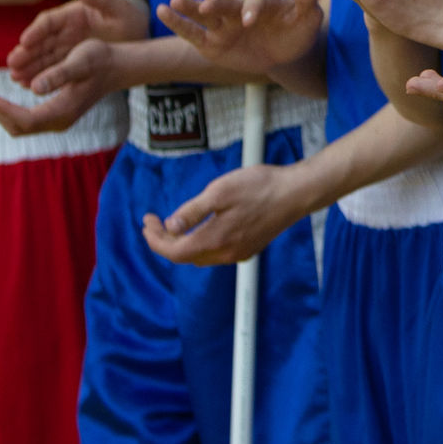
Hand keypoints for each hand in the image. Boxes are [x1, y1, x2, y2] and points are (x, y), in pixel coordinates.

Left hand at [0, 38, 126, 134]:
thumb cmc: (100, 59)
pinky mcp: (56, 114)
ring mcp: (57, 120)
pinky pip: (25, 117)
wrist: (119, 66)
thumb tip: (33, 87)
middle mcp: (58, 122)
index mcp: (61, 112)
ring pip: (18, 124)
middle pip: (15, 125)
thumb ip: (57, 75)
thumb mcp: (80, 60)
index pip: (20, 118)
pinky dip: (8, 106)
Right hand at [7, 0, 149, 87]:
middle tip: (12, 64)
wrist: (136, 27)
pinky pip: (52, 67)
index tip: (24, 41)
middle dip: (26, 52)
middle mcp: (65, 29)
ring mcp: (66, 44)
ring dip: (29, 66)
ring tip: (15, 78)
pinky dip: (40, 75)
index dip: (35, 31)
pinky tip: (28, 85)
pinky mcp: (70, 58)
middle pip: (41, 40)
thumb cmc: (127, 13)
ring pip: (43, 56)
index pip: (48, 21)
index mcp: (72, 13)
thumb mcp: (118, 7)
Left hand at [144, 160, 316, 265]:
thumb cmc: (260, 187)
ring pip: (200, 256)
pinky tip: (201, 228)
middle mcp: (225, 253)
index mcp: (215, 240)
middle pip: (185, 256)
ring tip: (173, 225)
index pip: (174, 251)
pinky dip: (200, 243)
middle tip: (154, 221)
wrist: (296, 193)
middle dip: (165, 241)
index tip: (146, 222)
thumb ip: (193, 211)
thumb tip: (171, 226)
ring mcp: (238, 253)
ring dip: (182, 243)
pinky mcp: (249, 248)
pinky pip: (216, 253)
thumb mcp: (220, 191)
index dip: (155, 240)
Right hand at [158, 0, 324, 77]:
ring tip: (173, 1)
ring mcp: (223, 25)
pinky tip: (162, 11)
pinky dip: (178, 23)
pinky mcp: (211, 43)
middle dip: (216, 3)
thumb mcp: (308, 19)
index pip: (256, 2)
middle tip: (206, 5)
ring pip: (203, 14)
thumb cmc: (296, 32)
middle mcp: (239, 9)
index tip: (248, 21)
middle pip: (226, 3)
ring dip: (190, 6)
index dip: (252, 10)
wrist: (285, 54)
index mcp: (263, 1)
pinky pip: (192, 33)